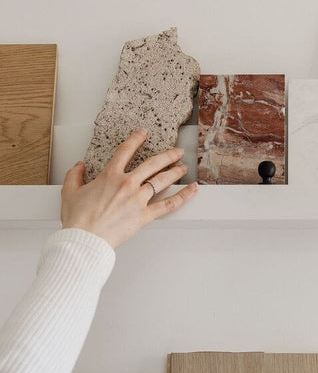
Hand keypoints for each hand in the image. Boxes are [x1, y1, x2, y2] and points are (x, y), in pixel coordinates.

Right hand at [60, 128, 197, 248]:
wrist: (85, 238)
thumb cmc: (78, 219)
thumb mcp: (69, 192)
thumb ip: (75, 175)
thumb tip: (79, 166)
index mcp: (109, 176)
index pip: (125, 151)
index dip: (136, 139)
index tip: (143, 133)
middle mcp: (127, 184)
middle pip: (152, 164)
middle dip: (167, 156)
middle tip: (176, 152)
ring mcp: (138, 199)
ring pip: (162, 181)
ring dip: (175, 172)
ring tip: (183, 167)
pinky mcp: (145, 215)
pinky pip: (168, 204)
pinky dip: (183, 196)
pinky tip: (192, 190)